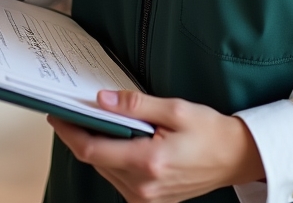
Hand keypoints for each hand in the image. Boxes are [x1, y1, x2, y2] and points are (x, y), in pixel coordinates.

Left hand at [48, 90, 264, 202]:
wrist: (236, 159)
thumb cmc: (210, 132)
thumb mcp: (175, 109)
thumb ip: (136, 104)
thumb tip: (102, 99)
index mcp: (148, 162)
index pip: (92, 150)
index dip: (69, 132)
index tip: (56, 114)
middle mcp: (143, 187)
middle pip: (95, 161)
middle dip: (81, 135)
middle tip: (73, 110)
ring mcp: (146, 199)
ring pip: (104, 171)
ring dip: (96, 148)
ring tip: (94, 122)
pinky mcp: (149, 201)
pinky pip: (118, 179)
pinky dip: (111, 159)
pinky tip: (115, 141)